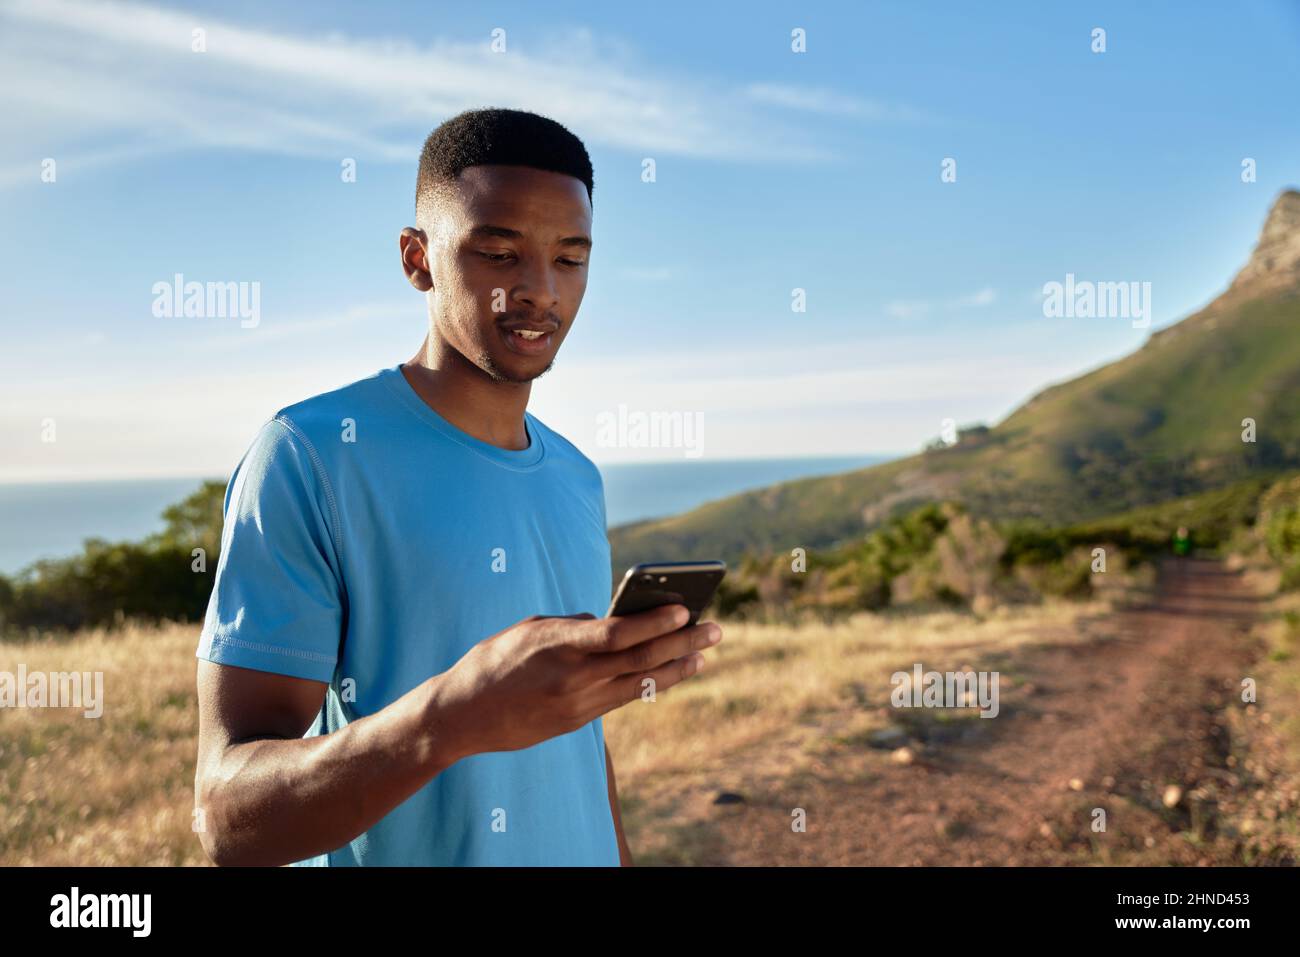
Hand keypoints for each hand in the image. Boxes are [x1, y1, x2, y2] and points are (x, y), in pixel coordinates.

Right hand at [436, 604, 722, 757]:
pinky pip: (624, 698)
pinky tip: (672, 673)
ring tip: (703, 654)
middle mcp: (573, 676)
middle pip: (639, 658)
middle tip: (715, 629)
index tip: (684, 609)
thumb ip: (573, 624)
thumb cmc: (494, 660)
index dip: (655, 622)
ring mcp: (578, 702)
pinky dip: (651, 684)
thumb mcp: (530, 628)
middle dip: (682, 642)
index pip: (616, 632)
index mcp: (557, 643)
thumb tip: (610, 622)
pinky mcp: (578, 720)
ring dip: (676, 667)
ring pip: (639, 682)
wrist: (463, 715)